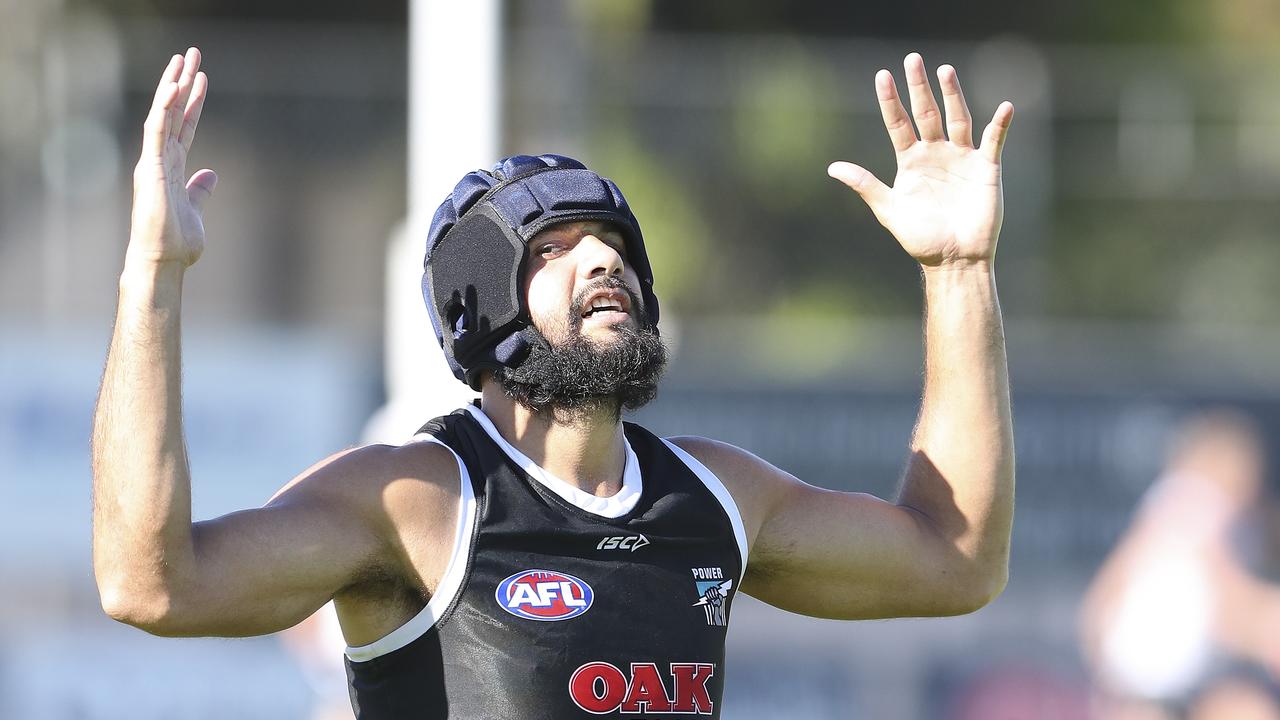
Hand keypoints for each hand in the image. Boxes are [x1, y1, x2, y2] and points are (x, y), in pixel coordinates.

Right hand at [127, 47, 215, 269]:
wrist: (162, 261)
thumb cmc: (176, 243)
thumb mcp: (196, 210)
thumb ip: (200, 190)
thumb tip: (211, 174)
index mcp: (173, 167)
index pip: (184, 125)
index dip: (193, 101)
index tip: (201, 78)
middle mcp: (161, 159)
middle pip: (172, 112)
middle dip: (182, 82)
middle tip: (191, 53)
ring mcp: (154, 162)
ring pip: (162, 114)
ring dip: (173, 85)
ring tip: (183, 58)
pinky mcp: (150, 168)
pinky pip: (156, 130)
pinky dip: (163, 107)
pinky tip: (174, 86)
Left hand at [828, 53, 1012, 267]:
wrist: (954, 260)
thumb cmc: (921, 239)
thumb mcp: (889, 210)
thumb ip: (866, 185)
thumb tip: (832, 167)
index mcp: (910, 162)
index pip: (898, 124)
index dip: (890, 101)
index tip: (882, 76)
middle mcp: (936, 154)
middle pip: (927, 113)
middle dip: (919, 87)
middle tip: (913, 59)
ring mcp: (961, 158)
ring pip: (957, 118)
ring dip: (952, 95)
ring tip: (944, 71)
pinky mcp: (986, 168)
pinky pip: (993, 141)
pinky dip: (999, 125)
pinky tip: (1003, 107)